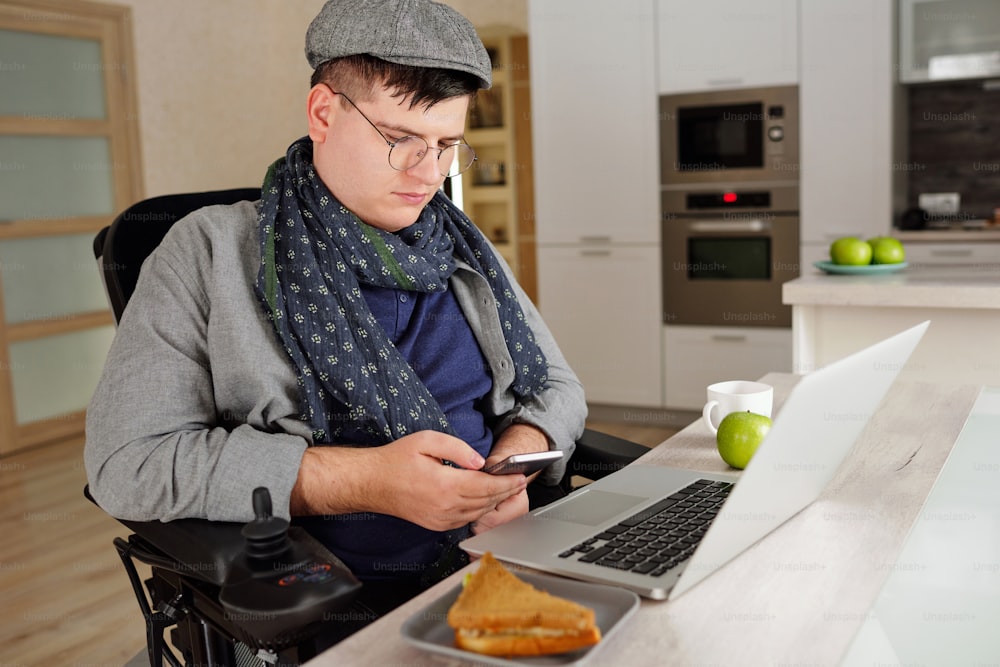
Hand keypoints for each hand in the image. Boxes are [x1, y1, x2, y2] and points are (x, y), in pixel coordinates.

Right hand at [291, 430, 526, 531]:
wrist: (371, 483)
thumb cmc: (396, 460)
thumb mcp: (426, 441)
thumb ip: (457, 449)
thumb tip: (479, 462)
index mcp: (444, 485)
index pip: (486, 487)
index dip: (506, 483)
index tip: (520, 477)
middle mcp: (445, 507)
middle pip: (486, 502)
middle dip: (505, 492)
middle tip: (520, 483)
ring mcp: (440, 519)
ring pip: (478, 513)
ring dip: (495, 502)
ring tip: (507, 490)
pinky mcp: (436, 525)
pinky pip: (465, 519)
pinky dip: (479, 510)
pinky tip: (486, 500)